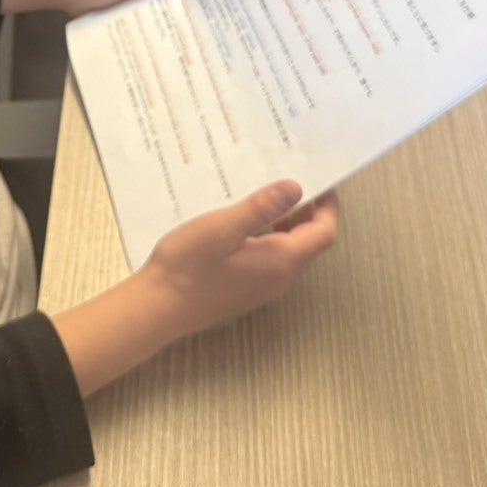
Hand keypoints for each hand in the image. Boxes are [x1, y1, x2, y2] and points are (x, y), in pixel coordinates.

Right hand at [146, 181, 339, 339]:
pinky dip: (268, 235)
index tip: (320, 178)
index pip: (323, 233)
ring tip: (264, 193)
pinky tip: (242, 220)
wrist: (157, 308)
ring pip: (288, 250)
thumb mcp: (222, 228)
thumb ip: (260, 208)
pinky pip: (269, 258)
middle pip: (309, 242)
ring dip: (286, 222)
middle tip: (289, 177)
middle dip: (307, 210)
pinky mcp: (245, 289)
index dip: (328, 206)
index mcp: (280, 261)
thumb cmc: (187, 266)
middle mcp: (278, 278)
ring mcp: (261, 287)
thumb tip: (295, 188)